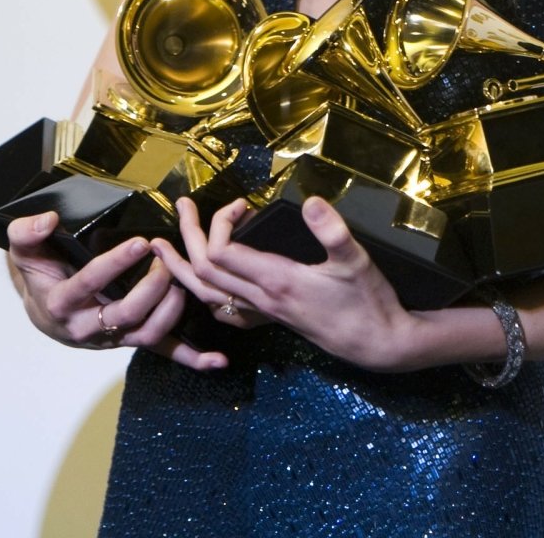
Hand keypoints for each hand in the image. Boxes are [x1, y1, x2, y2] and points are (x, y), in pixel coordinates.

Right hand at [4, 211, 227, 370]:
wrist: (44, 306)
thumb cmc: (40, 273)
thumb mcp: (24, 250)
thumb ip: (27, 233)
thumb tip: (47, 221)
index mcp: (62, 303)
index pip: (88, 284)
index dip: (113, 265)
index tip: (140, 243)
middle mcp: (87, 327)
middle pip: (124, 314)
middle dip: (151, 287)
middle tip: (167, 261)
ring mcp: (113, 337)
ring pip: (146, 333)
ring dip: (171, 310)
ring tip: (183, 283)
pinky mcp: (131, 340)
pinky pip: (162, 352)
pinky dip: (191, 358)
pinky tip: (217, 361)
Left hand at [154, 196, 421, 371]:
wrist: (376, 344)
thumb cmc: (368, 302)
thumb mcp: (357, 262)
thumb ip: (333, 232)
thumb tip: (311, 199)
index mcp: (276, 281)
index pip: (222, 252)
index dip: (219, 223)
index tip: (243, 203)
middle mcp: (261, 299)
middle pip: (204, 271)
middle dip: (188, 236)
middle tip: (183, 206)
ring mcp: (263, 312)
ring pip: (206, 294)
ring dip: (185, 267)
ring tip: (167, 246)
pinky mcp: (271, 319)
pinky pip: (224, 309)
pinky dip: (207, 291)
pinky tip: (207, 281)